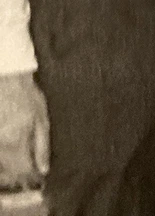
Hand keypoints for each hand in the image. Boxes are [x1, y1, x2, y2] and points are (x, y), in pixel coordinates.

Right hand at [0, 72, 48, 191]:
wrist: (8, 80)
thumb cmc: (27, 96)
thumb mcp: (42, 118)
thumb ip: (43, 146)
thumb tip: (44, 168)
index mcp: (16, 141)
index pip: (23, 172)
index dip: (31, 180)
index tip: (40, 181)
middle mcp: (0, 146)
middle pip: (8, 175)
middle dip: (20, 180)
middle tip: (31, 178)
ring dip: (9, 174)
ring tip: (22, 168)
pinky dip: (2, 163)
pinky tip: (11, 159)